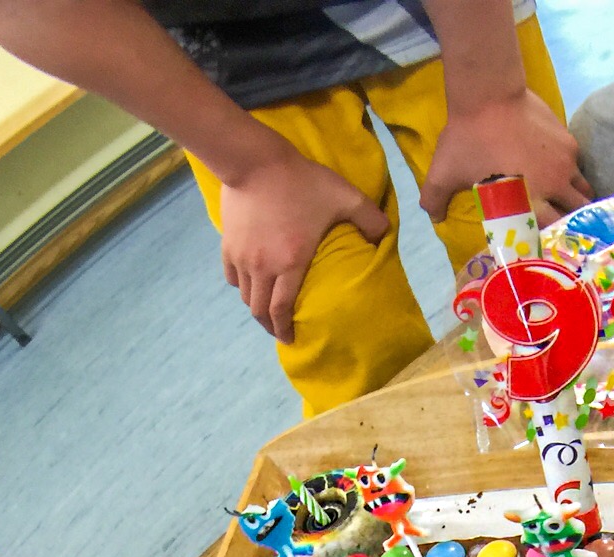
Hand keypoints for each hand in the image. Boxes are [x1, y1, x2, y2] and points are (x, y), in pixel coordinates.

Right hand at [221, 146, 388, 343]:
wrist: (254, 160)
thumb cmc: (300, 180)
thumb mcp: (342, 195)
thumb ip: (368, 216)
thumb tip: (385, 234)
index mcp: (290, 264)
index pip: (282, 311)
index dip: (285, 330)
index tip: (291, 340)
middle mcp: (263, 268)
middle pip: (259, 310)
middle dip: (269, 326)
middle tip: (278, 331)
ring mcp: (242, 258)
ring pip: (245, 296)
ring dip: (256, 307)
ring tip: (265, 309)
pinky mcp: (228, 244)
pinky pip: (231, 276)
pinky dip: (240, 285)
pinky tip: (249, 283)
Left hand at [421, 92, 590, 226]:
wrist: (489, 93)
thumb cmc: (468, 138)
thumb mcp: (444, 173)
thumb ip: (435, 200)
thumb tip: (434, 218)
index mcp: (528, 202)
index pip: (550, 234)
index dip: (549, 242)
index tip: (544, 244)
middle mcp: (553, 187)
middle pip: (575, 216)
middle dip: (570, 223)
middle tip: (563, 226)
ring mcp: (565, 163)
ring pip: (582, 192)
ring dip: (576, 200)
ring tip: (567, 202)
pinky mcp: (568, 142)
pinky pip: (577, 166)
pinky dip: (572, 173)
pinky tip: (560, 172)